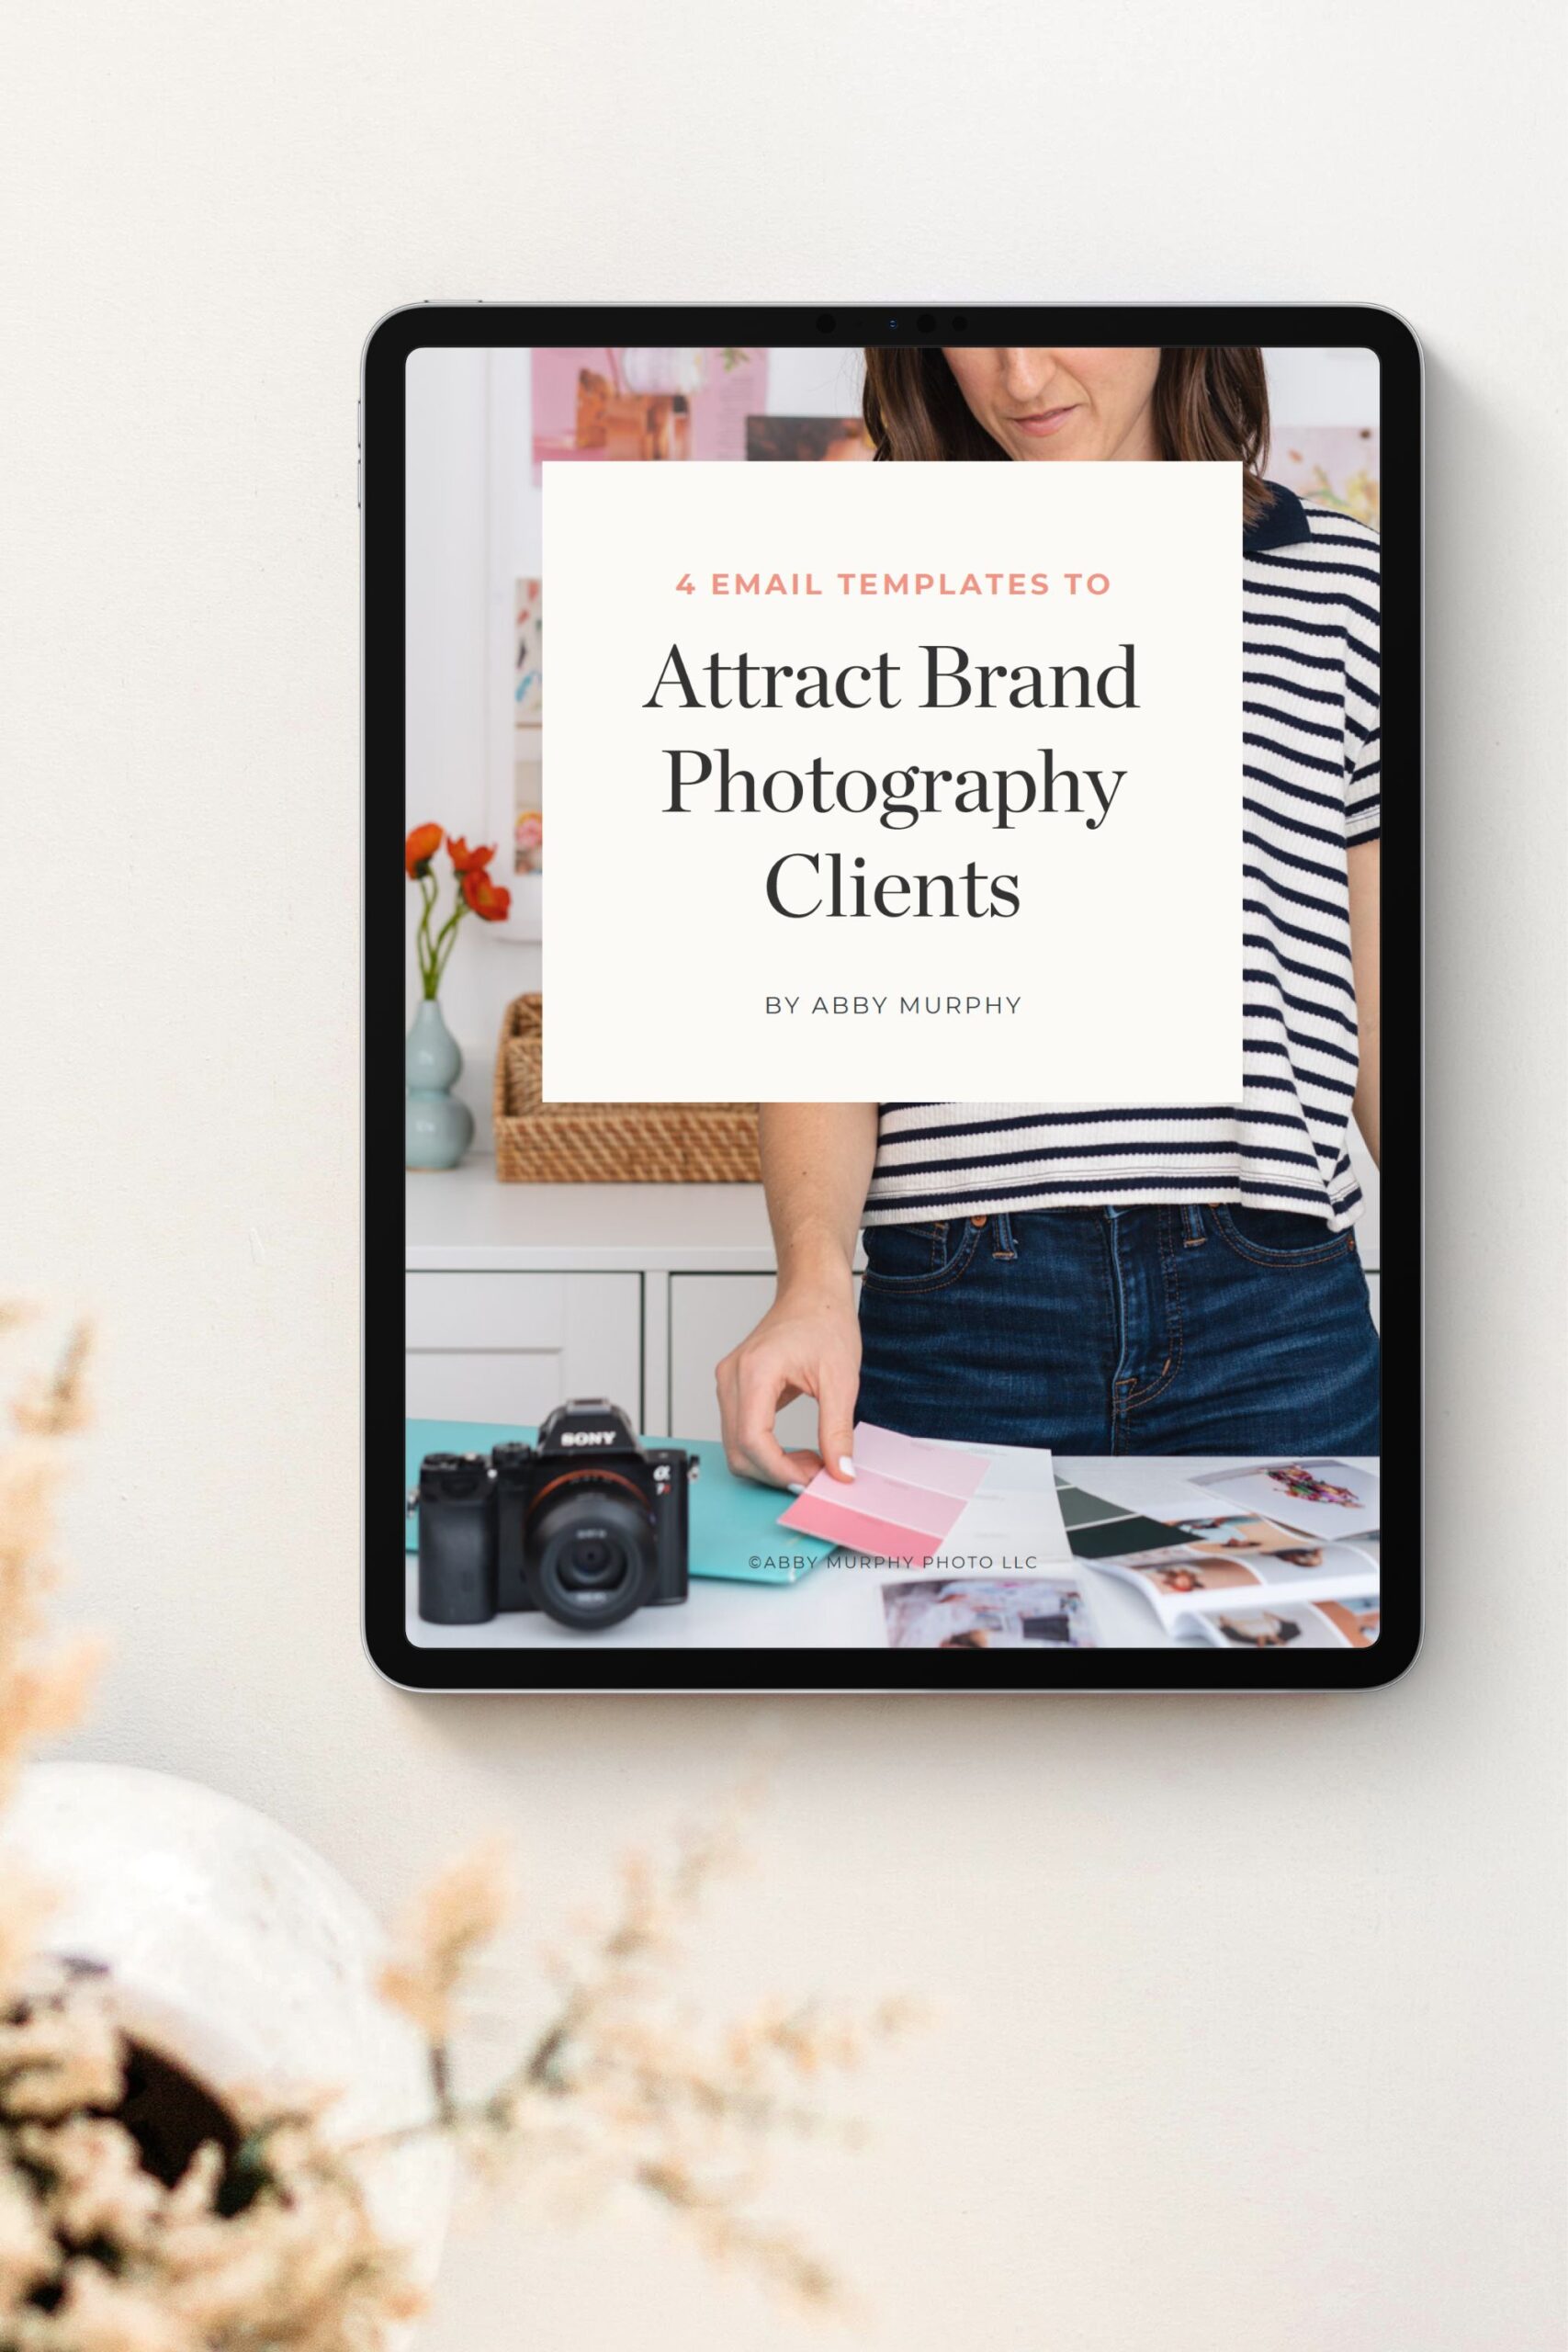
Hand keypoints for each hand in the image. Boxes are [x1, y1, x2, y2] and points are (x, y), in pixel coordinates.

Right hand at [717, 1277, 860, 1490]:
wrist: (813, 1292)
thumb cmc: (824, 1321)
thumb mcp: (841, 1379)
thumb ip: (837, 1430)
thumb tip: (840, 1472)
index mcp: (754, 1371)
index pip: (752, 1440)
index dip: (780, 1470)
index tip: (811, 1481)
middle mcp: (731, 1377)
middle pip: (739, 1449)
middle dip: (776, 1472)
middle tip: (816, 1474)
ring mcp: (728, 1382)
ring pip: (736, 1446)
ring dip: (771, 1464)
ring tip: (810, 1462)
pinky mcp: (734, 1387)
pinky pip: (740, 1432)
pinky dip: (766, 1450)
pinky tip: (795, 1451)